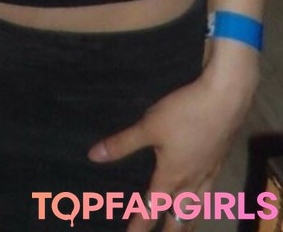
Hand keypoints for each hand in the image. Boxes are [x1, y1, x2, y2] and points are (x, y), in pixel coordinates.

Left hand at [88, 46, 258, 230]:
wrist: (225, 100)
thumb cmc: (184, 114)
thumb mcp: (148, 126)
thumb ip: (122, 144)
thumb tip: (93, 157)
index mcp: (172, 176)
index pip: (153, 208)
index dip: (140, 223)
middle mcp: (192, 181)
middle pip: (181, 218)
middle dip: (170, 231)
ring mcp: (209, 173)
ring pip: (198, 208)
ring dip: (187, 222)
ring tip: (181, 228)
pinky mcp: (219, 162)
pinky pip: (209, 194)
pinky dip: (202, 203)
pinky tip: (201, 195)